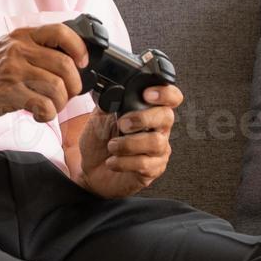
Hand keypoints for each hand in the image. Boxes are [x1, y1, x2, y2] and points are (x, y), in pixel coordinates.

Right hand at [0, 22, 87, 123]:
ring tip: (51, 106)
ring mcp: (12, 71)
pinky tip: (39, 114)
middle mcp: (18, 50)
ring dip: (61, 103)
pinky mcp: (8, 93)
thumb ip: (34, 49)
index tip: (81, 63)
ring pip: (58, 87)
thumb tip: (71, 62)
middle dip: (74, 85)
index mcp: (21, 36)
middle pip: (65, 65)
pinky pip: (43, 105)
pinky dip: (47, 114)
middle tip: (67, 94)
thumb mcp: (8, 49)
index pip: (60, 32)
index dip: (78, 48)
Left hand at [76, 83, 184, 198]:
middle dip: (142, 118)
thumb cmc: (100, 140)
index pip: (171, 98)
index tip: (147, 94)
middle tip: (122, 124)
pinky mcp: (152, 170)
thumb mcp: (99, 116)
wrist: (90, 168)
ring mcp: (158, 151)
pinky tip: (112, 161)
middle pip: (167, 117)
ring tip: (112, 146)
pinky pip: (145, 164)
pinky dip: (123, 162)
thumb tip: (113, 91)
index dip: (165, 93)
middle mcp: (159, 130)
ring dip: (128, 144)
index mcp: (149, 112)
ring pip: (156, 142)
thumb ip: (109, 101)